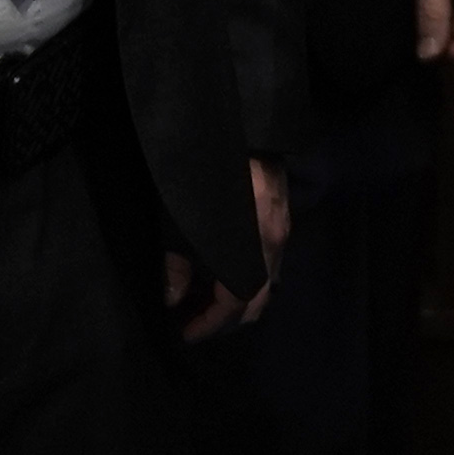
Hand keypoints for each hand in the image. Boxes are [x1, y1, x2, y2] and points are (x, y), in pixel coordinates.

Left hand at [164, 157, 291, 340]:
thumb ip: (174, 264)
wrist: (239, 121)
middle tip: (194, 320)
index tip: (184, 333)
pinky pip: (268, 260)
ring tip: (203, 297)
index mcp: (254, 249)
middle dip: (226, 318)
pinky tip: (220, 267)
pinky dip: (246, 274)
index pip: (235, 304)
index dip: (208, 324)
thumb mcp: (177, 220)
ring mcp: (281, 226)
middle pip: (257, 299)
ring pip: (265, 280)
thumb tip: (172, 298)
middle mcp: (275, 243)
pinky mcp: (279, 211)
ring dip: (237, 296)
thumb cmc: (201, 169)